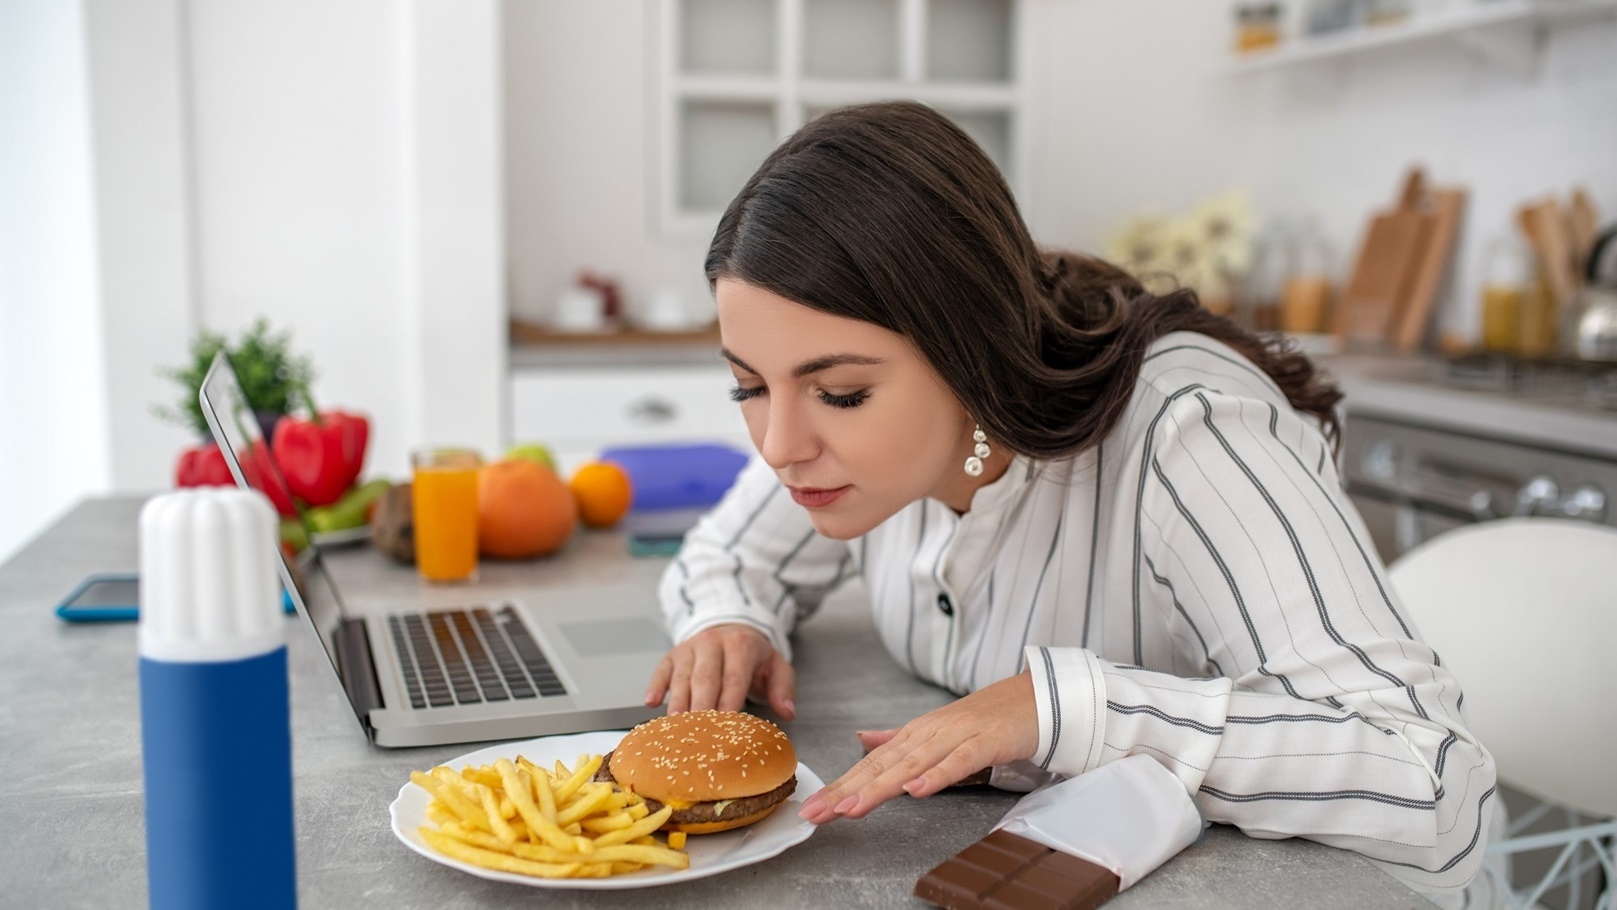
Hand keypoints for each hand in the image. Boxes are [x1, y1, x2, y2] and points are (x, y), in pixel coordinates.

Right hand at [643, 624, 794, 719]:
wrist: (731, 628)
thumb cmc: (753, 656)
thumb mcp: (776, 666)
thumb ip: (784, 689)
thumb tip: (787, 712)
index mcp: (740, 646)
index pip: (734, 678)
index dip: (729, 702)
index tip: (725, 725)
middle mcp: (712, 643)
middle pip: (704, 678)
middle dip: (701, 707)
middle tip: (697, 735)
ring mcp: (689, 649)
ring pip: (681, 678)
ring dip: (678, 704)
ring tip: (675, 729)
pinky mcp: (672, 655)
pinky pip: (661, 670)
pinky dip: (655, 686)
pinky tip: (650, 703)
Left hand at [798, 671, 1037, 822]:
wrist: (1036, 696)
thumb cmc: (987, 718)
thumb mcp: (936, 730)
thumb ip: (899, 739)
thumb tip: (861, 739)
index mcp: (915, 734)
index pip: (870, 764)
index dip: (841, 786)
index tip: (814, 809)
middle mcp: (928, 733)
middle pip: (882, 766)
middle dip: (846, 791)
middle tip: (816, 813)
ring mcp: (956, 736)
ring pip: (911, 765)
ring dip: (879, 787)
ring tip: (851, 808)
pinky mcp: (985, 742)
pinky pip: (958, 761)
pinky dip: (936, 776)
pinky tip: (915, 791)